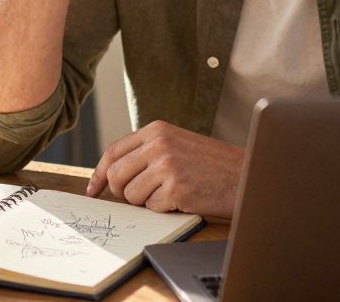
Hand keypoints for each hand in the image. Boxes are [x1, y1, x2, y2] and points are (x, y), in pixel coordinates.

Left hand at [86, 120, 243, 218]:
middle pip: (116, 175)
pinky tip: (185, 198)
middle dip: (122, 192)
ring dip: (148, 201)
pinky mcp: (176, 188)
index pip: (113, 151)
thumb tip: (113, 175)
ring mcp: (166, 165)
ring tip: (172, 192)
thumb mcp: (177, 144)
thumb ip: (147, 152)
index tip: (93, 190)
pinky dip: (165, 209)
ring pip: (132, 195)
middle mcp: (158, 144)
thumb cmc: (212, 164)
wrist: (246, 174)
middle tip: (140, 196)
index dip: (100, 174)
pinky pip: (152, 207)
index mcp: (156, 129)